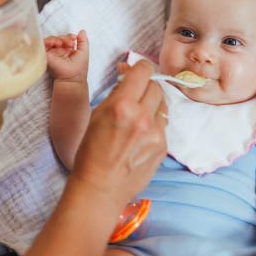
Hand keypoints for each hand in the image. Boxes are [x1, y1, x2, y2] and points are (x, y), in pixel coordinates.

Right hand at [44, 30, 88, 81]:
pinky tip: (54, 43)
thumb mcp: (84, 52)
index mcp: (67, 50)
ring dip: (56, 39)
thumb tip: (82, 31)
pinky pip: (43, 45)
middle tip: (69, 43)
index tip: (74, 39)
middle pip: (58, 38)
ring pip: (51, 40)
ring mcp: (52, 53)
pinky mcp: (46, 56)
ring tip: (60, 43)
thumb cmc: (79, 68)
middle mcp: (59, 51)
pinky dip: (47, 42)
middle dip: (64, 38)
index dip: (69, 36)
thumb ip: (83, 41)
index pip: (66, 38)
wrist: (73, 78)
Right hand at [72, 59, 167, 205]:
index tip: (138, 71)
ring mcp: (156, 133)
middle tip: (135, 95)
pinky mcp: (163, 147)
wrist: (100, 188)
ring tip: (138, 118)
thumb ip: (116, 92)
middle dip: (146, 87)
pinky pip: (163, 125)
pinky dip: (154, 125)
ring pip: (163, 105)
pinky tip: (140, 136)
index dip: (141, 68)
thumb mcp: (97, 115)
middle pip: (156, 86)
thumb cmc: (92, 153)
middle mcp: (142, 117)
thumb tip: (127, 72)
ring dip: (153, 105)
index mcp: (122, 105)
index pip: (144, 71)